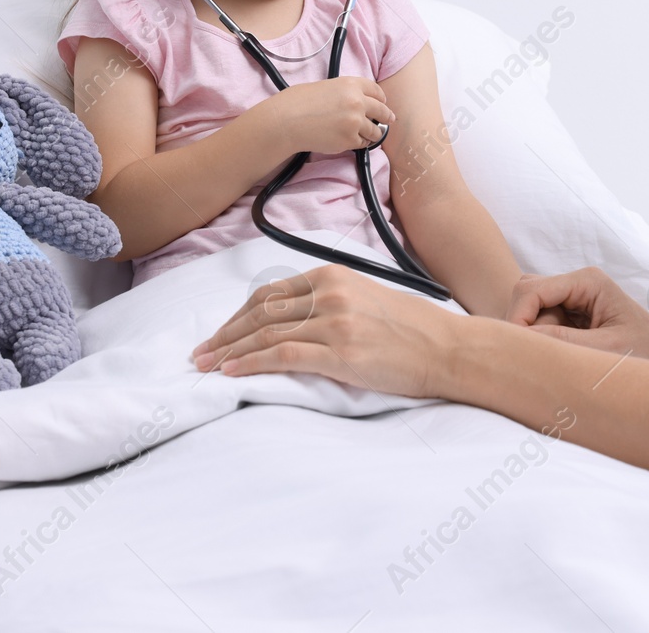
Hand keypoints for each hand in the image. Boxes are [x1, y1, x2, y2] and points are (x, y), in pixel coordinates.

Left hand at [190, 264, 454, 396]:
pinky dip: (252, 363)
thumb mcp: (366, 299)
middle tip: (199, 353)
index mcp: (333, 276)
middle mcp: (329, 293)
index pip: (270, 294)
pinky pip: (284, 356)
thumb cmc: (412, 330)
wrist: (448, 348)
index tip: (220, 334)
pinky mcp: (341, 352)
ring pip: (266, 334)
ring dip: (229, 351)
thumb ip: (329, 303)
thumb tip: (291, 322)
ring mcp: (335, 322)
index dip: (237, 315)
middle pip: (261, 313)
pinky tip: (232, 372)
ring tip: (205, 366)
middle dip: (224, 334)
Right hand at [258, 77, 395, 155]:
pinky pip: (362, 143)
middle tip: (389, 120)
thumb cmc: (298, 102)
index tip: (382, 103)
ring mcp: (356, 122)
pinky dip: (359, 143)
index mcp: (351, 84)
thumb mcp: (326, 86)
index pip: (376, 91)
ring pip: (375, 131)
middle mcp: (358, 102)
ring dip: (372, 133)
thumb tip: (354, 102)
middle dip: (386, 116)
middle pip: (382, 110)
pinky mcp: (350, 140)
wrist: (287, 121)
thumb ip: (344, 93)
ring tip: (367, 135)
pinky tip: (350, 141)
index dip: (381, 98)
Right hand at [506, 268, 648, 360]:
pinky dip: (543, 337)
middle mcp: (576, 283)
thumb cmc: (646, 351)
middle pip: (526, 294)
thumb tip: (523, 341)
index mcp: (587, 281)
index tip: (519, 348)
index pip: (531, 289)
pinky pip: (540, 321)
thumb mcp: (606, 350)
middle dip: (525, 324)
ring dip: (535, 332)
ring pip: (530, 308)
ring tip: (562, 352)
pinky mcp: (569, 313)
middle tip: (539, 354)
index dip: (518, 317)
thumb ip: (564, 342)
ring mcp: (571, 296)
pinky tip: (563, 352)